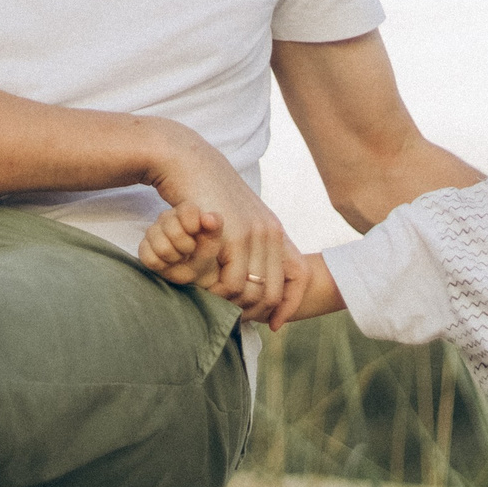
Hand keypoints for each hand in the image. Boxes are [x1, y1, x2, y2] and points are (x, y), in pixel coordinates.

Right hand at [137, 201, 219, 280]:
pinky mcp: (144, 247)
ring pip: (162, 248)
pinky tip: (168, 262)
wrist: (194, 270)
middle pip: (174, 232)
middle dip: (187, 247)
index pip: (186, 210)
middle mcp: (167, 218)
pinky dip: (162, 265)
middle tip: (190, 250)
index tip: (197, 234)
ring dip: (175, 258)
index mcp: (186, 211)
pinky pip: (149, 259)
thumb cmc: (204, 252)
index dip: (193, 226)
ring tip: (180, 256)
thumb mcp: (214, 241)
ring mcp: (153, 232)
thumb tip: (208, 218)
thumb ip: (215, 226)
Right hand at [148, 134, 298, 322]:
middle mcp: (270, 233)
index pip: (299, 276)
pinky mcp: (231, 238)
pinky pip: (233, 284)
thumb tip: (254, 274)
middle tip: (237, 318)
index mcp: (275, 230)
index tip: (276, 323)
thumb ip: (250, 242)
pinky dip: (220, 295)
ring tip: (218, 305)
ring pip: (253, 292)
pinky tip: (206, 290)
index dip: (290, 304)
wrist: (188, 163)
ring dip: (234, 304)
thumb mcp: (238, 217)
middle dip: (257, 313)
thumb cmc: (207, 193)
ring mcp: (252, 235)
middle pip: (274, 291)